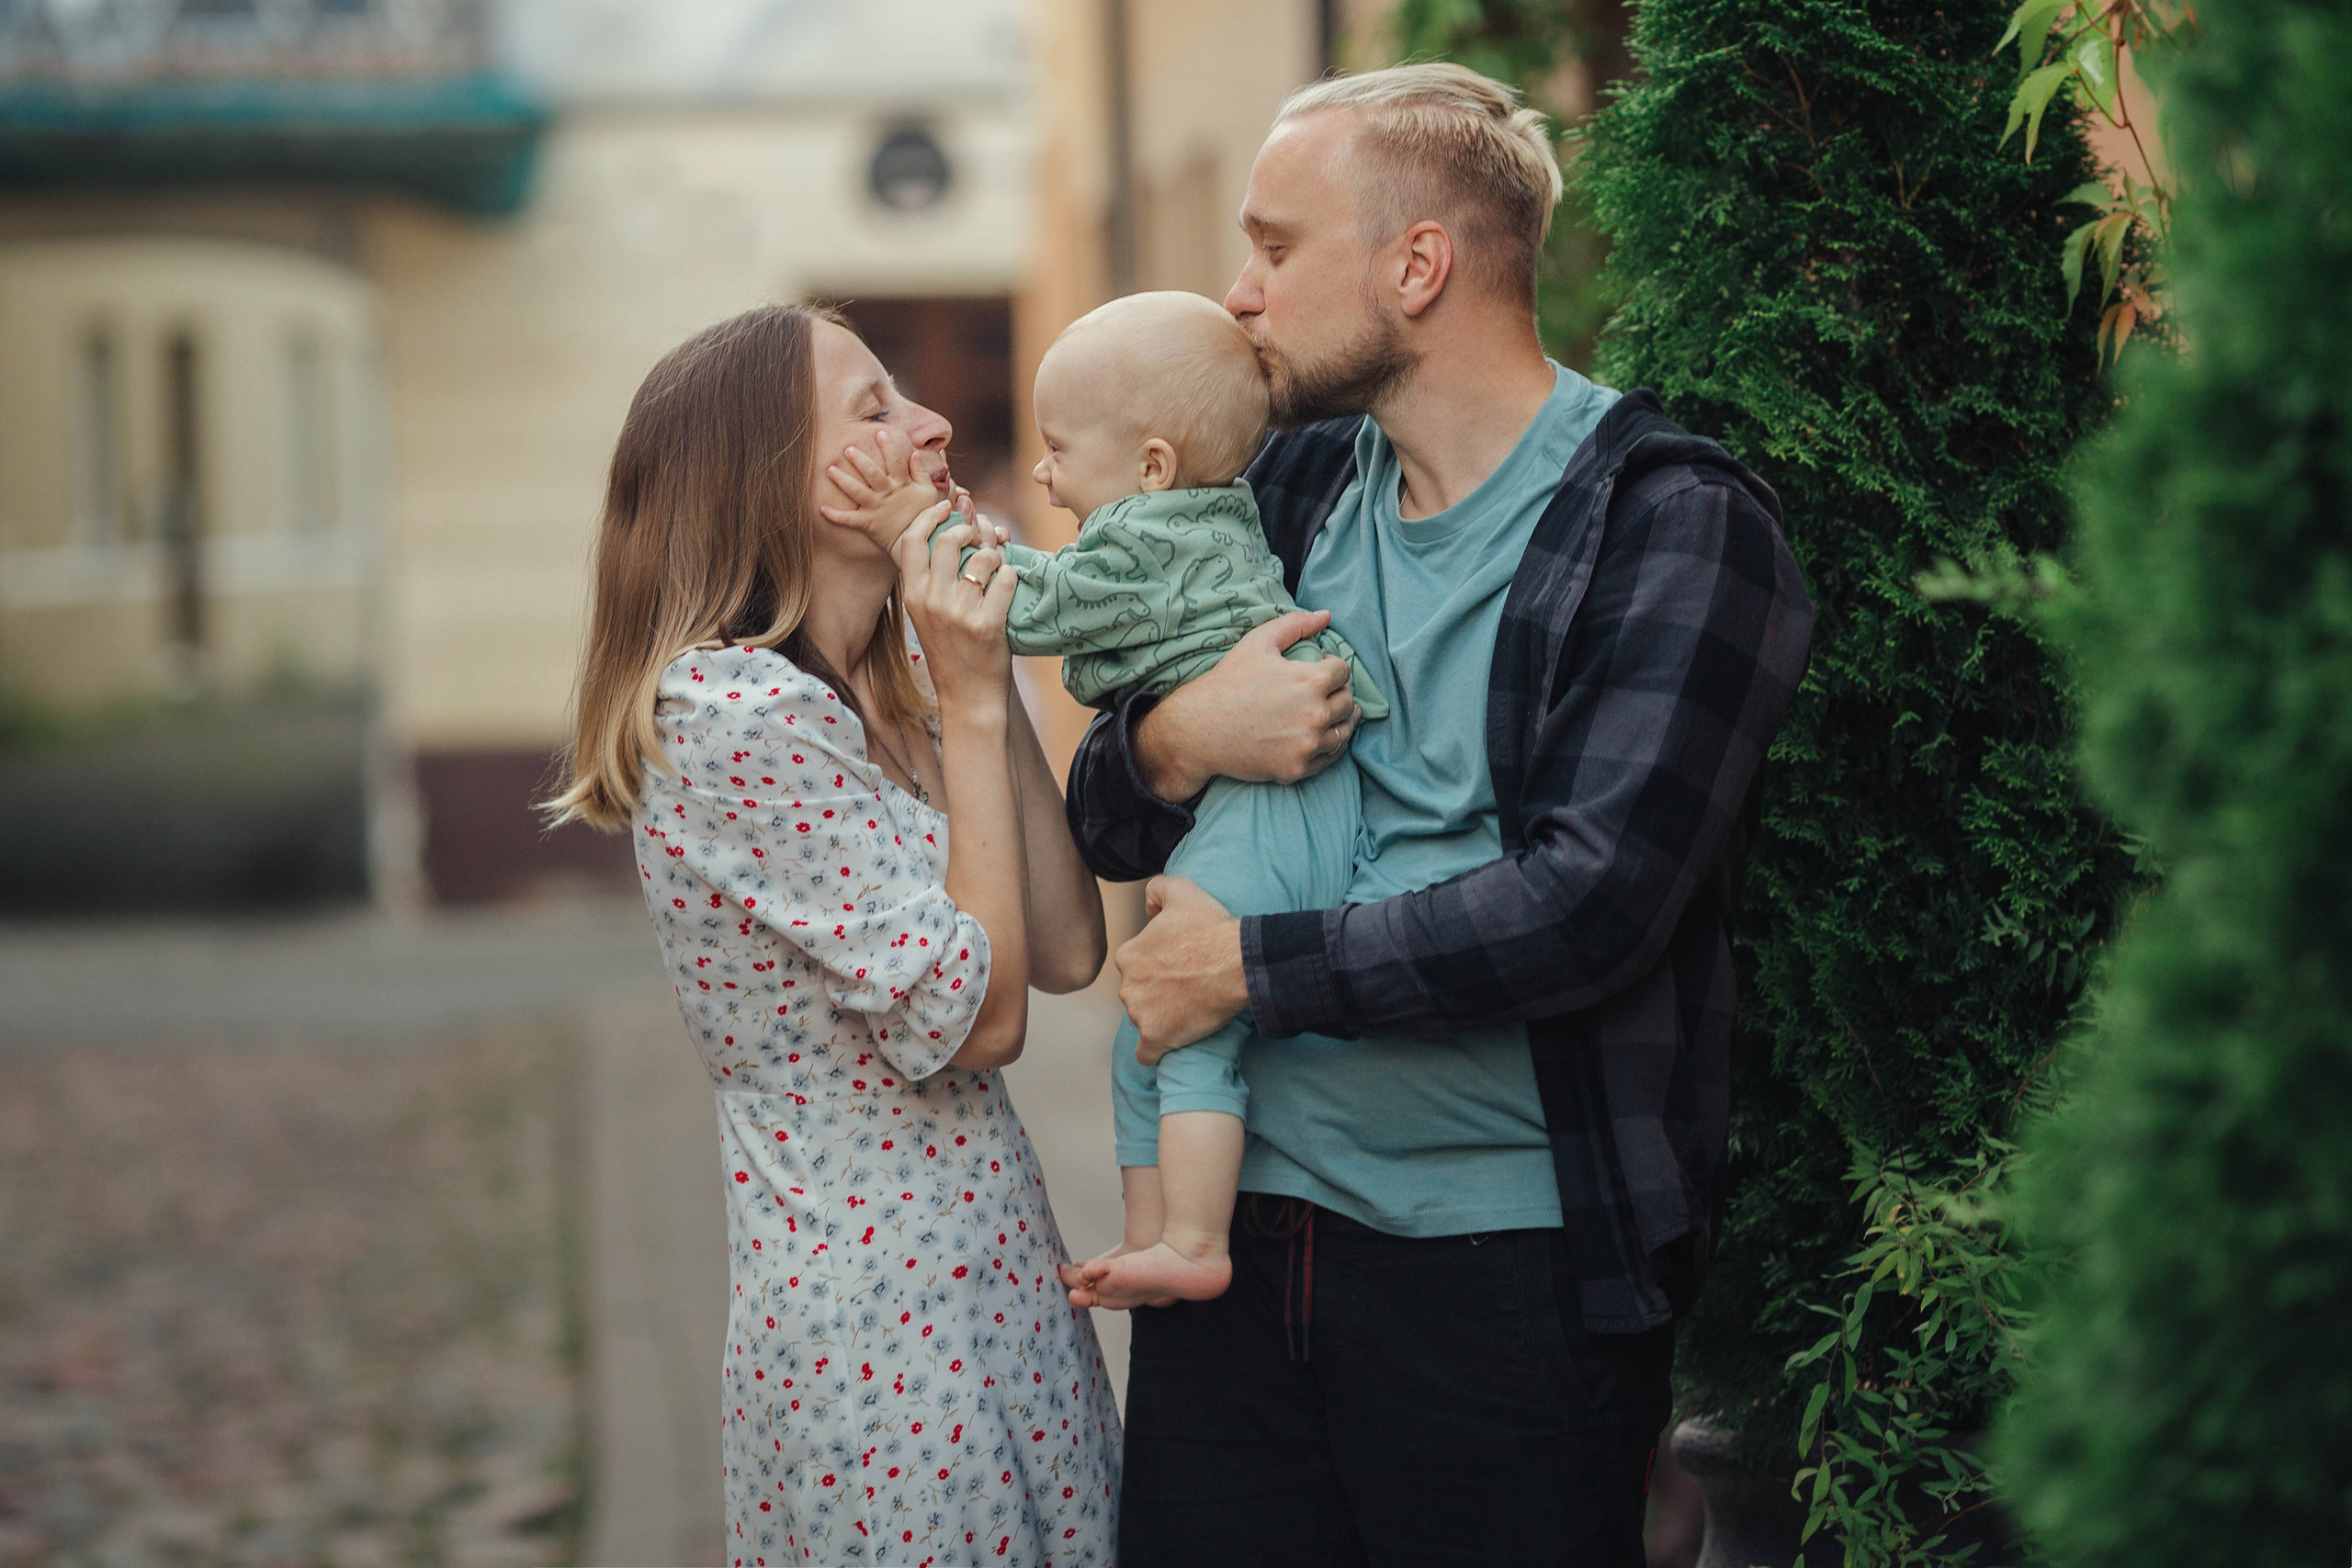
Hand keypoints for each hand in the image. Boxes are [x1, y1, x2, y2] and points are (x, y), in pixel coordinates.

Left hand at [819, 427, 949, 553]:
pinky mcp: (868, 523)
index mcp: (902, 485)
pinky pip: (849, 519)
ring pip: (857, 492)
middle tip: (847, 449)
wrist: (919, 541)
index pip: (895, 461)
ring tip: (829, 469)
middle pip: (872, 474)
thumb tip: (914, 454)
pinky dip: (835, 515)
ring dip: (842, 481)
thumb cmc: (924, 514)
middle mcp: (887, 494)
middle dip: (859, 460)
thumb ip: (921, 473)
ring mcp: (876, 508)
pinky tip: (821, 508)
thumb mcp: (928, 492)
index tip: (879, 432)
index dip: (888, 446)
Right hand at [894, 498, 1018, 714]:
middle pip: (951, 540)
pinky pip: (1006, 579)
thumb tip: (958, 527)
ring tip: (998, 565)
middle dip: (972, 529)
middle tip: (982, 536)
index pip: (913, 540)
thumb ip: (935, 577)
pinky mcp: (987, 624)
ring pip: (984, 557)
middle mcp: (932, 601)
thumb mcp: (928, 614)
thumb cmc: (951, 651)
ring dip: (997, 554)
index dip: (931, 516)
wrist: (968, 698)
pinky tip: (1009, 584)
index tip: (947, 507)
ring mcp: (959, 613)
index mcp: (914, 596)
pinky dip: (1012, 576)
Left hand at [1116, 876, 1248, 1063]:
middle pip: (1138, 994)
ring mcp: (1140, 1014)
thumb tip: (1148, 910)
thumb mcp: (1180, 889)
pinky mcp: (1157, 1037)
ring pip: (1144, 1019)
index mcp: (1128, 956)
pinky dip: (1154, 1051)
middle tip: (1188, 987)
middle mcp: (1127, 987)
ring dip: (1160, 1017)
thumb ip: (1155, 890)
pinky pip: (1146, 1054)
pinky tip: (1166, 1044)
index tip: (1180, 966)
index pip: (1135, 966)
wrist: (1237, 963)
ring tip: (1189, 1010)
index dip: (1157, 966)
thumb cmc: (1211, 927)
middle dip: (1156, 992)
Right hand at [1133, 610, 1359, 800]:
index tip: (1319, 669)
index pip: (1344, 671)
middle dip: (1338, 693)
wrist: (1197, 729)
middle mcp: (1315, 715)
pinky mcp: (1297, 769)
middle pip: (1348, 702)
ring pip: (1344, 732)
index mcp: (1311, 681)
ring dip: (1339, 721)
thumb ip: (1295, 625)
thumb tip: (1326, 616)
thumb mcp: (1257, 642)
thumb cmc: (1227, 682)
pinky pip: (1329, 758)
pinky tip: (1314, 737)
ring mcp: (1307, 745)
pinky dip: (1326, 747)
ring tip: (1324, 714)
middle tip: (1321, 693)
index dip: (1332, 666)